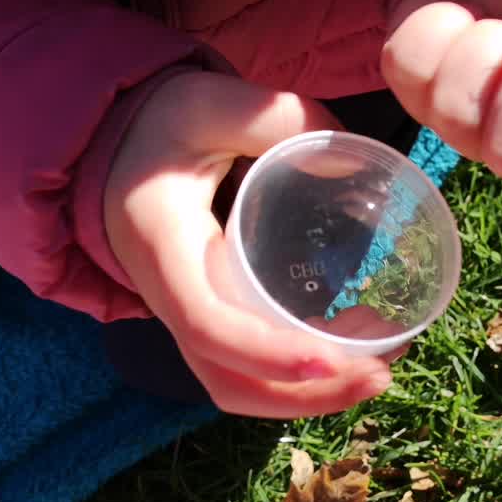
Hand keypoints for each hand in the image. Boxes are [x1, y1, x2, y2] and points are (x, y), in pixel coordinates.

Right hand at [104, 71, 393, 417]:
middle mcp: (169, 298)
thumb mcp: (208, 103)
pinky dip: (301, 378)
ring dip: (309, 397)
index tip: (330, 360)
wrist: (118, 147)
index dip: (266, 353)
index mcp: (162, 249)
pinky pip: (249, 368)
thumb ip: (274, 117)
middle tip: (383, 374)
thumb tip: (352, 158)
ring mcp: (189, 316)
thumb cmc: (163, 125)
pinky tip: (360, 350)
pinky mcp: (212, 317)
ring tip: (383, 370)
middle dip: (304, 396)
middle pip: (228, 380)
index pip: (206, 324)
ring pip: (240, 386)